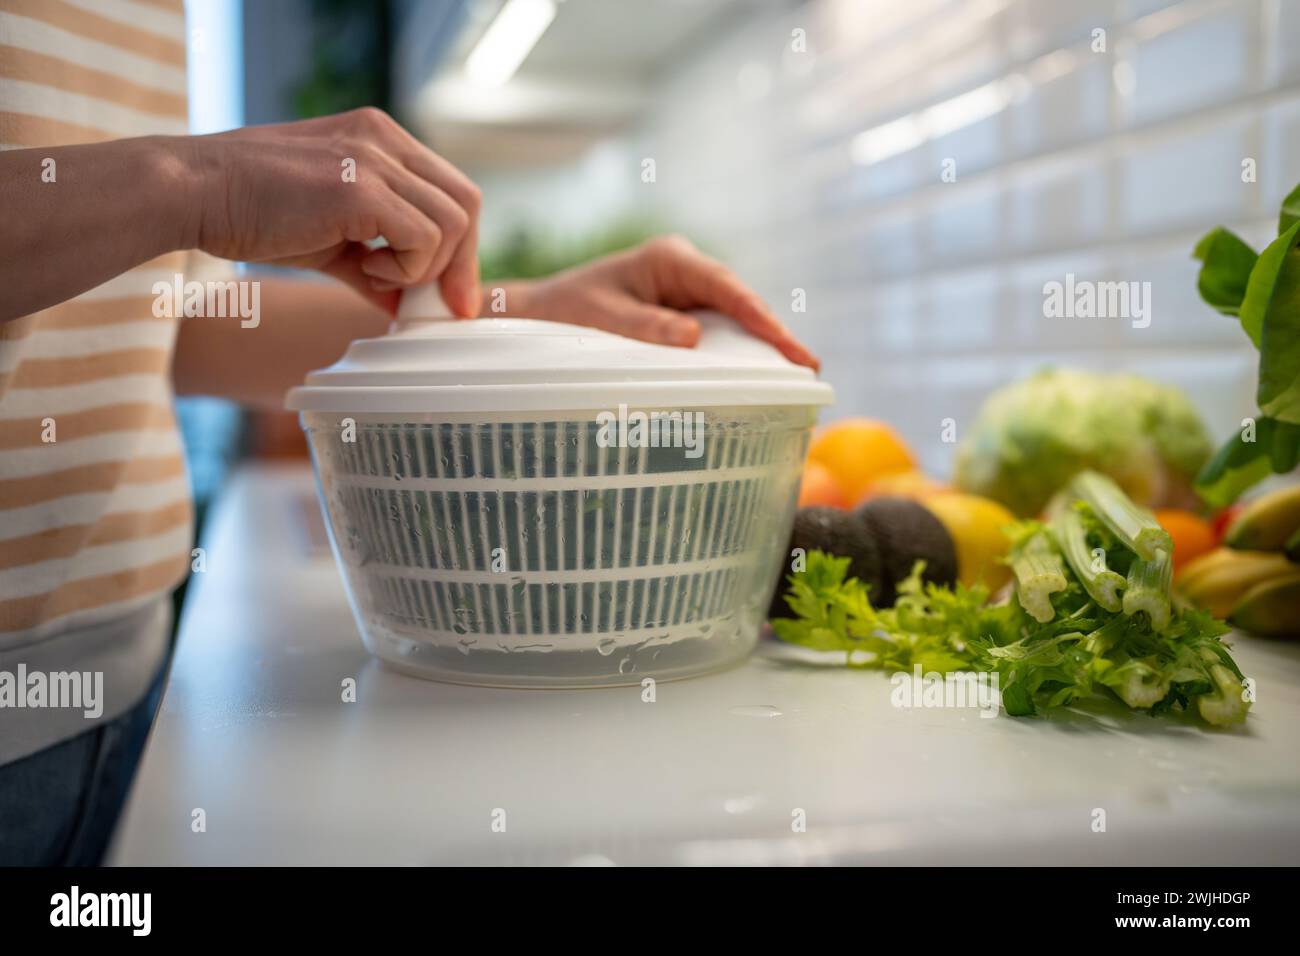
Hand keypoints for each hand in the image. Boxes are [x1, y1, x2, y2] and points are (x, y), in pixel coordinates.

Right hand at [182, 108, 481, 315]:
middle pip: (466, 203)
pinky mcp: (360, 186)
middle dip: (462, 264)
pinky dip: (405, 269)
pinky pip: (423, 238)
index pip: (451, 191)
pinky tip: (363, 267)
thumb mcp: (328, 239)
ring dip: (423, 267)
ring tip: (373, 273)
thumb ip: (373, 265)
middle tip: (437, 306)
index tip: (452, 297)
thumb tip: (405, 307)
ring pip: (452, 222)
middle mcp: (384, 138)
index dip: (462, 248)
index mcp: (380, 138)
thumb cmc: (249, 212)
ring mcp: (374, 157)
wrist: (192, 193)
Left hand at [495, 235, 817, 368]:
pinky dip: (739, 351)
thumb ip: (645, 327)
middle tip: (807, 368)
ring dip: (761, 344)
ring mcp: (687, 290)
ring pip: (735, 317)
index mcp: (669, 259)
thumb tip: (693, 338)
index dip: (761, 318)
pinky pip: (719, 330)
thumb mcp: (602, 318)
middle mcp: (685, 270)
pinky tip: (761, 374)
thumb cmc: (566, 309)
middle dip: (773, 334)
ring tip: (796, 375)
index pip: (726, 288)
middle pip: (740, 302)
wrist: (541, 313)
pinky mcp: (683, 311)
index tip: (787, 345)